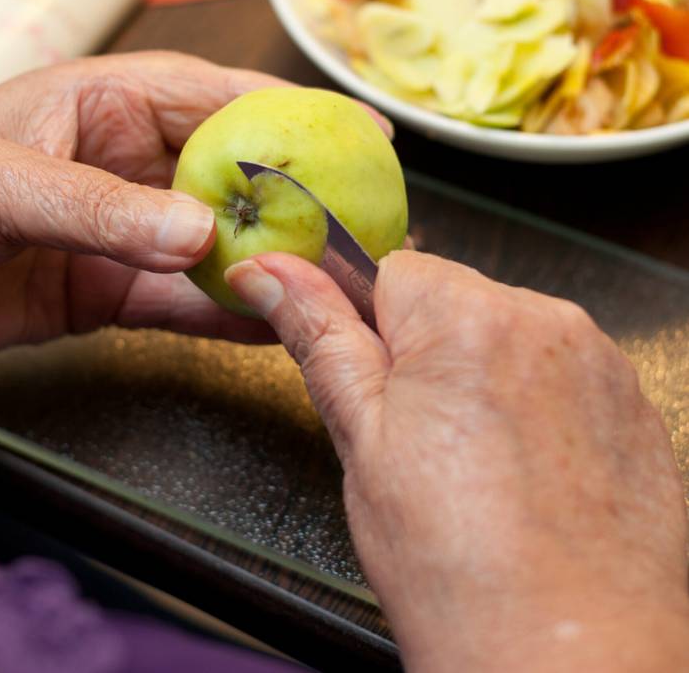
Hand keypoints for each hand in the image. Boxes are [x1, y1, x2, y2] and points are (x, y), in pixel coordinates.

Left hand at [0, 52, 327, 410]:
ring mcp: (119, 230)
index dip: (290, 112)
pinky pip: (177, 301)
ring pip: (212, 244)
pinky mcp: (105, 290)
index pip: (215, 97)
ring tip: (331, 279)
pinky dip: (220, 313)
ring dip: (266, 261)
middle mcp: (122, 161)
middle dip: (293, 196)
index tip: (358, 130)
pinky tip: (268, 323)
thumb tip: (200, 233)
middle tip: (360, 220)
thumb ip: (103, 210)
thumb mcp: (5, 182)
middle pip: (230, 174)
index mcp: (102, 100)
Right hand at [226, 250, 688, 672]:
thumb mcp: (361, 441)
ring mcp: (597, 361)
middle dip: (423, 350)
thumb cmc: (461, 570)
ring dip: (479, 375)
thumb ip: (317, 337)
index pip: (388, 267)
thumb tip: (268, 273)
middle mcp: (545, 320)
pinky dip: (532, 405)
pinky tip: (520, 471)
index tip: (371, 377)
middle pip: (450, 298)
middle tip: (416, 437)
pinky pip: (557, 373)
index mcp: (466, 316)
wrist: (572, 665)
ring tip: (473, 464)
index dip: (365, 324)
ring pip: (502, 336)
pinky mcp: (631, 400)